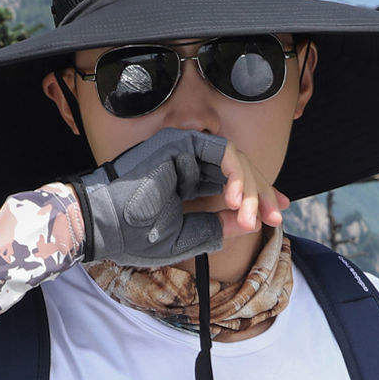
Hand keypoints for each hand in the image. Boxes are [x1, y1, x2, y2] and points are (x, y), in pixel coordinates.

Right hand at [63, 127, 288, 267]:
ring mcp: (184, 150)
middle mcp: (187, 162)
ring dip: (249, 186)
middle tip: (275, 217)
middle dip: (261, 193)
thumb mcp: (187, 237)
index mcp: (187, 182)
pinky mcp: (181, 142)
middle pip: (238, 170)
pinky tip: (237, 196)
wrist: (102, 226)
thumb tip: (252, 221)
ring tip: (251, 214)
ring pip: (234, 159)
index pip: (230, 183)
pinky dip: (236, 171)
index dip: (257, 198)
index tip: (276, 215)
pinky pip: (222, 150)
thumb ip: (218, 227)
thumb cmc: (135, 235)